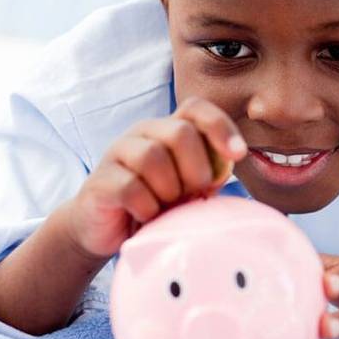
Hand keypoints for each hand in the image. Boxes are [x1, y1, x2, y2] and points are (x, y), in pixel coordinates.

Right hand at [63, 96, 246, 258]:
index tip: (238, 154)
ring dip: (169, 190)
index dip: (221, 126)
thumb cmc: (156, 205)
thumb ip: (209, 172)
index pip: (197, 108)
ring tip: (166, 207)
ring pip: (153, 157)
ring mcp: (118, 152)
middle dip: (196, 169)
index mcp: (169, 129)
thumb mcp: (188, 188)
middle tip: (193, 195)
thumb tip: (230, 162)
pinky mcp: (101, 179)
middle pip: (180, 133)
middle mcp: (143, 133)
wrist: (107, 230)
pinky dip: (147, 208)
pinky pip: (131, 188)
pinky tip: (146, 217)